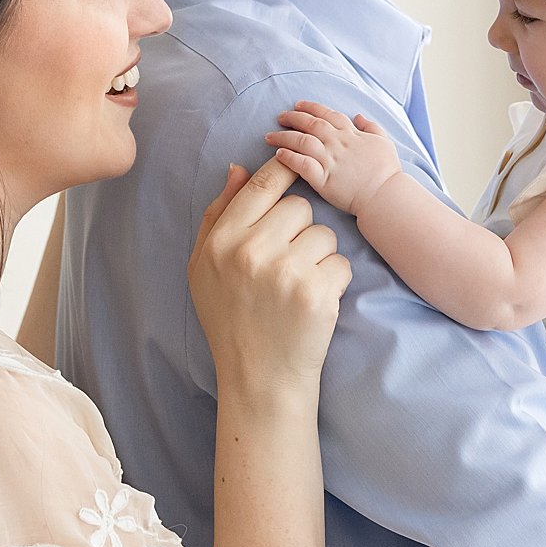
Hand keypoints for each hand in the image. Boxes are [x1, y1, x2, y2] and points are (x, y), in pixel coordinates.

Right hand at [188, 158, 351, 392]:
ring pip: (324, 234)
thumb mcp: (204, 267)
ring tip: (298, 286)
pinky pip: (341, 262)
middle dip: (300, 229)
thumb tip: (238, 167)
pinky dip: (335, 281)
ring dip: (320, 256)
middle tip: (287, 262)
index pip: (261, 184)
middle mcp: (251, 252)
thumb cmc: (230, 320)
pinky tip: (314, 302)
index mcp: (222, 241)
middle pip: (299, 207)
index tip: (296, 168)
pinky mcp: (317, 294)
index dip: (284, 170)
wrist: (259, 379)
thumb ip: (218, 214)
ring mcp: (286, 273)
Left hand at [265, 101, 403, 214]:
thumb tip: (358, 116)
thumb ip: (371, 126)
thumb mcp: (384, 142)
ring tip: (269, 136)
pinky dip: (288, 158)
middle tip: (280, 117)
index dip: (311, 108)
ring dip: (284, 137)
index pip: (327, 114)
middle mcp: (338, 143)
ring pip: (301, 141)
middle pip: (311, 124)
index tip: (298, 105)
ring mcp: (329, 160)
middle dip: (293, 118)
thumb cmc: (387, 171)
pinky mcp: (323, 179)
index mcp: (351, 134)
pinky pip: (301, 164)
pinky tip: (278, 155)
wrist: (385, 195)